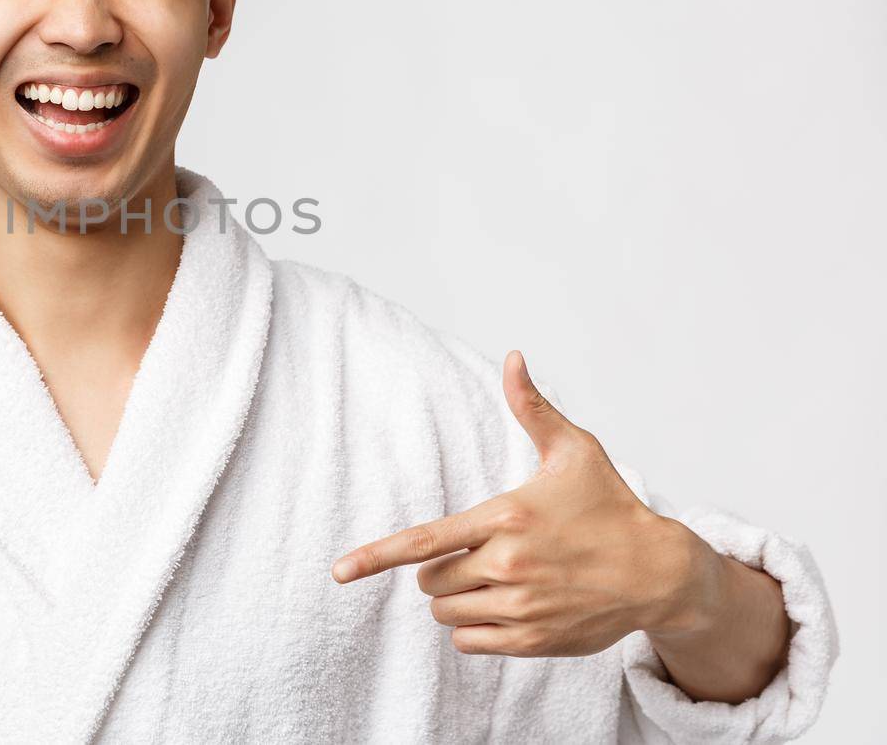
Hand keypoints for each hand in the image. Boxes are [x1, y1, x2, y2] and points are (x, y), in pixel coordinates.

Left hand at [330, 350, 714, 657]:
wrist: (661, 573)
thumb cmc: (612, 506)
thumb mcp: (574, 450)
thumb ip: (532, 408)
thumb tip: (513, 357)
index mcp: (506, 518)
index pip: (424, 542)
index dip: (375, 557)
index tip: (339, 571)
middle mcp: (508, 566)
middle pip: (429, 579)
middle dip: (440, 568)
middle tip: (481, 552)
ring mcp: (521, 609)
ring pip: (446, 612)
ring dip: (456, 598)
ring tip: (496, 578)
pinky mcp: (533, 641)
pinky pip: (469, 642)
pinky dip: (473, 628)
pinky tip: (503, 607)